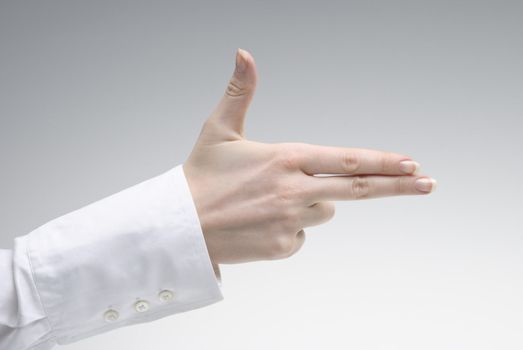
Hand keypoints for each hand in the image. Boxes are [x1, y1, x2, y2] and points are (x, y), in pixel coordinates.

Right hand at [183, 48, 436, 264]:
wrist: (179, 227)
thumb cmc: (200, 176)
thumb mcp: (219, 130)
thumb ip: (240, 91)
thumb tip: (244, 52)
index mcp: (287, 159)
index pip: (348, 160)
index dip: (384, 162)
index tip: (413, 163)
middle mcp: (296, 191)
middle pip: (358, 189)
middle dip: (398, 186)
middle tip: (430, 184)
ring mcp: (291, 222)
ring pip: (325, 210)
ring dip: (312, 204)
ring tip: (270, 200)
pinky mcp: (283, 246)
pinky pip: (302, 235)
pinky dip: (291, 228)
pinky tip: (262, 222)